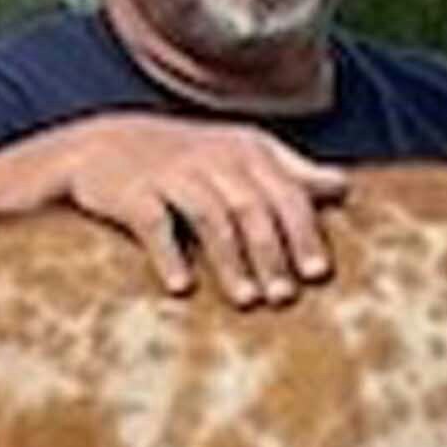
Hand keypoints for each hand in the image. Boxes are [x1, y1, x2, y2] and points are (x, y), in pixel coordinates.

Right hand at [53, 117, 353, 306]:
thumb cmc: (186, 159)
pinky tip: (181, 287)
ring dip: (230, 261)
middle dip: (271, 254)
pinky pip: (154, 223)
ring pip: (210, 217)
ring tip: (245, 300)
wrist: (103, 146)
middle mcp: (212, 157)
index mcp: (246, 150)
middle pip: (251, 208)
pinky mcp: (132, 192)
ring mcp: (170, 173)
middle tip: (284, 297)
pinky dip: (169, 255)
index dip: (304, 233)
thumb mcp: (241, 153)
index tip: (318, 274)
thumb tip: (344, 186)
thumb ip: (291, 171)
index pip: (285, 192)